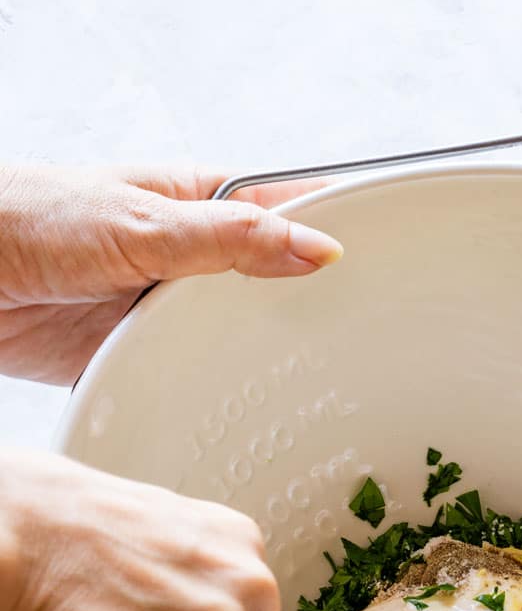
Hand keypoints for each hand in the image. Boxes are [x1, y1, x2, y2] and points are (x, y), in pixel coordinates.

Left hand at [0, 164, 341, 383]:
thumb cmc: (35, 218)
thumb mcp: (146, 225)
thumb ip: (232, 240)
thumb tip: (317, 249)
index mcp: (205, 202)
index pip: (295, 211)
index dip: (343, 232)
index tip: (396, 262)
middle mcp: (195, 254)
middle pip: (277, 282)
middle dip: (316, 308)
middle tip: (375, 340)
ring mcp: (171, 306)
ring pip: (240, 334)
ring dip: (267, 355)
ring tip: (328, 385)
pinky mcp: (142, 353)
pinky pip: (195, 375)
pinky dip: (217, 391)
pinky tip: (252, 409)